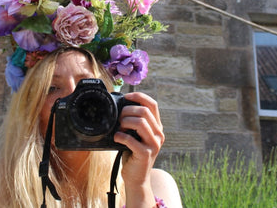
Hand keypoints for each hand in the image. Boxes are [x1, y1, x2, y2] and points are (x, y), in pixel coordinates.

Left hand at [114, 92, 164, 206]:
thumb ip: (135, 123)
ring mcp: (154, 144)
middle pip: (145, 111)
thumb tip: (121, 107)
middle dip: (128, 111)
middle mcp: (158, 134)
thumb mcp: (137, 136)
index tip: (126, 97)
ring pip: (140, 123)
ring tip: (119, 128)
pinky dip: (121, 136)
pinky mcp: (145, 154)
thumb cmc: (133, 154)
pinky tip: (117, 138)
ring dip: (125, 122)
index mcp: (157, 127)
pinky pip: (131, 139)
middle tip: (119, 118)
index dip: (139, 97)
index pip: (153, 104)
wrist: (137, 178)